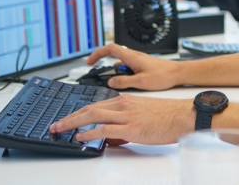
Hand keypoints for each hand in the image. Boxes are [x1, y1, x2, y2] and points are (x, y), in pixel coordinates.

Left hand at [49, 94, 194, 145]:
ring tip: (60, 129)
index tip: (67, 119)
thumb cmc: (166, 116)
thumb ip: (123, 124)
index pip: (95, 105)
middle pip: (89, 108)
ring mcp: (126, 115)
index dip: (78, 112)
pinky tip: (80, 137)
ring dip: (73, 123)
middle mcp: (122, 104)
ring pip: (93, 115)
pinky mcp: (131, 127)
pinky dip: (90, 132)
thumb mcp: (141, 115)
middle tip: (55, 125)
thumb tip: (109, 137)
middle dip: (69, 117)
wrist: (182, 116)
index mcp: (124, 100)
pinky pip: (105, 128)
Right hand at [85, 43, 180, 90]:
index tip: (89, 62)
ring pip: (120, 63)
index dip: (97, 53)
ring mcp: (138, 60)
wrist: (178, 73)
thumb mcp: (141, 82)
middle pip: (112, 55)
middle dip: (103, 64)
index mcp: (131, 57)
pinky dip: (123, 74)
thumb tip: (111, 82)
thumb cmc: (164, 75)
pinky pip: (128, 67)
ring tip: (112, 83)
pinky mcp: (142, 65)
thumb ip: (124, 82)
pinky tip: (125, 84)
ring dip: (114, 71)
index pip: (109, 49)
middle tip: (96, 74)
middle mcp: (134, 56)